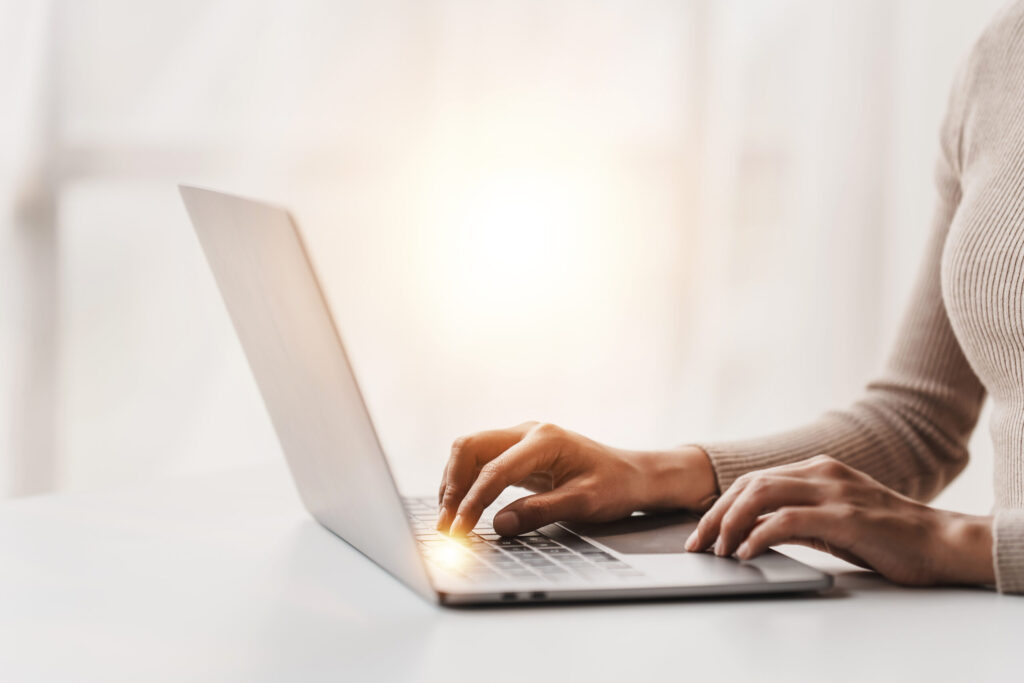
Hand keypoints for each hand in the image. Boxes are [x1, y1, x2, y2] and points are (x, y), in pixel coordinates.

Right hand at [436, 421, 717, 536]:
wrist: (635, 474)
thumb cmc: (616, 486)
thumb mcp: (583, 504)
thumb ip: (540, 512)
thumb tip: (499, 525)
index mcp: (545, 440)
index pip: (494, 470)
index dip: (473, 502)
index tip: (461, 530)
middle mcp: (528, 432)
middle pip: (470, 448)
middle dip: (452, 485)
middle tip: (446, 524)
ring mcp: (521, 439)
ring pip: (470, 452)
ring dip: (454, 483)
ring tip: (448, 520)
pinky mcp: (518, 452)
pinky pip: (481, 461)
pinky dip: (466, 482)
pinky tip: (462, 507)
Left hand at [684, 454, 993, 585]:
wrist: (942, 543)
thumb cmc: (888, 537)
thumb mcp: (833, 522)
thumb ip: (795, 520)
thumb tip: (751, 535)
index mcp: (818, 470)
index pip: (755, 480)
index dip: (723, 505)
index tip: (704, 532)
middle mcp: (822, 473)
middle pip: (750, 484)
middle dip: (717, 514)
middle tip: (698, 544)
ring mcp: (834, 492)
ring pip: (762, 495)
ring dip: (731, 523)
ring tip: (718, 550)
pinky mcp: (845, 516)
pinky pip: (788, 520)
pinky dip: (760, 535)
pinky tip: (747, 553)